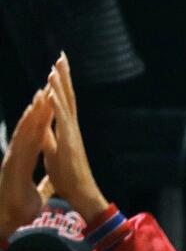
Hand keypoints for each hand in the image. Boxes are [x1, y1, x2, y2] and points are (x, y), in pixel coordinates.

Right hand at [0, 90, 54, 238]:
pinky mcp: (12, 161)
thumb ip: (45, 184)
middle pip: (32, 128)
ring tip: (40, 94)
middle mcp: (20, 154)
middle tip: (47, 88)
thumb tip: (53, 182)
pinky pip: (21, 140)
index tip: (53, 105)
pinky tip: (31, 113)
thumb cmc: (22, 207)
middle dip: (40, 109)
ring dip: (33, 112)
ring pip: (26, 130)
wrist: (9, 219)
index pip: (39, 136)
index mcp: (28, 159)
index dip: (45, 121)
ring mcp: (15, 156)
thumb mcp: (40, 192)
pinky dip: (26, 126)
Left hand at [41, 56, 108, 221]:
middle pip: (68, 97)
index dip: (60, 84)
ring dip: (60, 85)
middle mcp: (71, 128)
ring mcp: (72, 134)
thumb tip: (40, 126)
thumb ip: (48, 137)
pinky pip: (62, 120)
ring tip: (54, 67)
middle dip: (64, 76)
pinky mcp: (69, 142)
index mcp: (67, 130)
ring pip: (65, 105)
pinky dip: (57, 104)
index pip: (63, 102)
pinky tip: (51, 92)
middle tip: (61, 56)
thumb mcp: (53, 152)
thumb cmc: (68, 177)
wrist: (81, 194)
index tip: (57, 67)